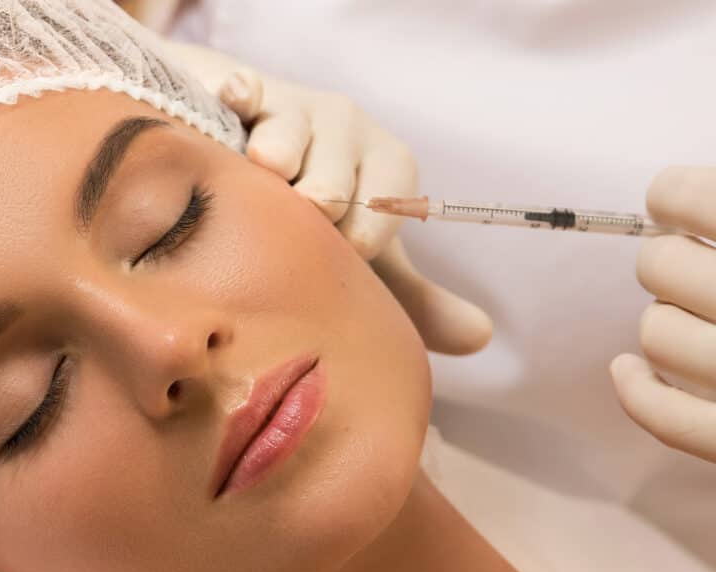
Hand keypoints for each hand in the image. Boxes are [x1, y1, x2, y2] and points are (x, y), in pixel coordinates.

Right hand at [215, 68, 491, 354]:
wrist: (250, 170)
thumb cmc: (316, 223)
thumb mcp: (366, 262)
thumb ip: (416, 301)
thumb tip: (482, 337)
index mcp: (388, 168)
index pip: (386, 208)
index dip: (357, 242)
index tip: (337, 252)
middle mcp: (349, 131)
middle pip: (332, 184)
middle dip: (312, 210)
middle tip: (294, 219)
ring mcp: (298, 108)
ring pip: (287, 141)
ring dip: (274, 165)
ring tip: (261, 172)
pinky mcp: (250, 93)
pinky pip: (246, 89)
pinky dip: (240, 95)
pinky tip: (234, 103)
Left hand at [610, 166, 715, 462]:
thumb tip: (679, 188)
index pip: (684, 194)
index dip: (674, 195)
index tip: (676, 201)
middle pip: (658, 265)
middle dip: (671, 262)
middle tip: (698, 265)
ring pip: (654, 334)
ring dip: (668, 323)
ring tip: (708, 321)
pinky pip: (662, 417)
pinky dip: (637, 392)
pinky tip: (627, 373)